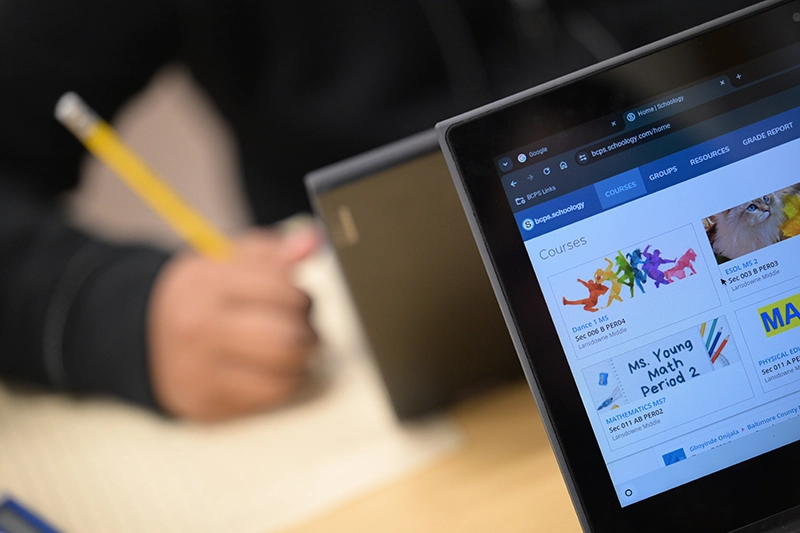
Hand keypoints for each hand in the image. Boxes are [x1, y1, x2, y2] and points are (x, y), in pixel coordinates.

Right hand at [147, 226, 319, 421]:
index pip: (283, 291)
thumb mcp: (233, 260)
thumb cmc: (203, 295)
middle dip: (307, 332)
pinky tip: (272, 368)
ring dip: (300, 362)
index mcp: (208, 284)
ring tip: (289, 348)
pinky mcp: (208, 405)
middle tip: (300, 327)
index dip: (301, 296)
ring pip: (285, 378)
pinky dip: (283, 383)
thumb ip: (276, 252)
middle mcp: (200, 330)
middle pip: (287, 340)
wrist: (148, 335)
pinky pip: (270, 400)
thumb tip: (311, 243)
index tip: (294, 298)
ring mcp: (201, 372)